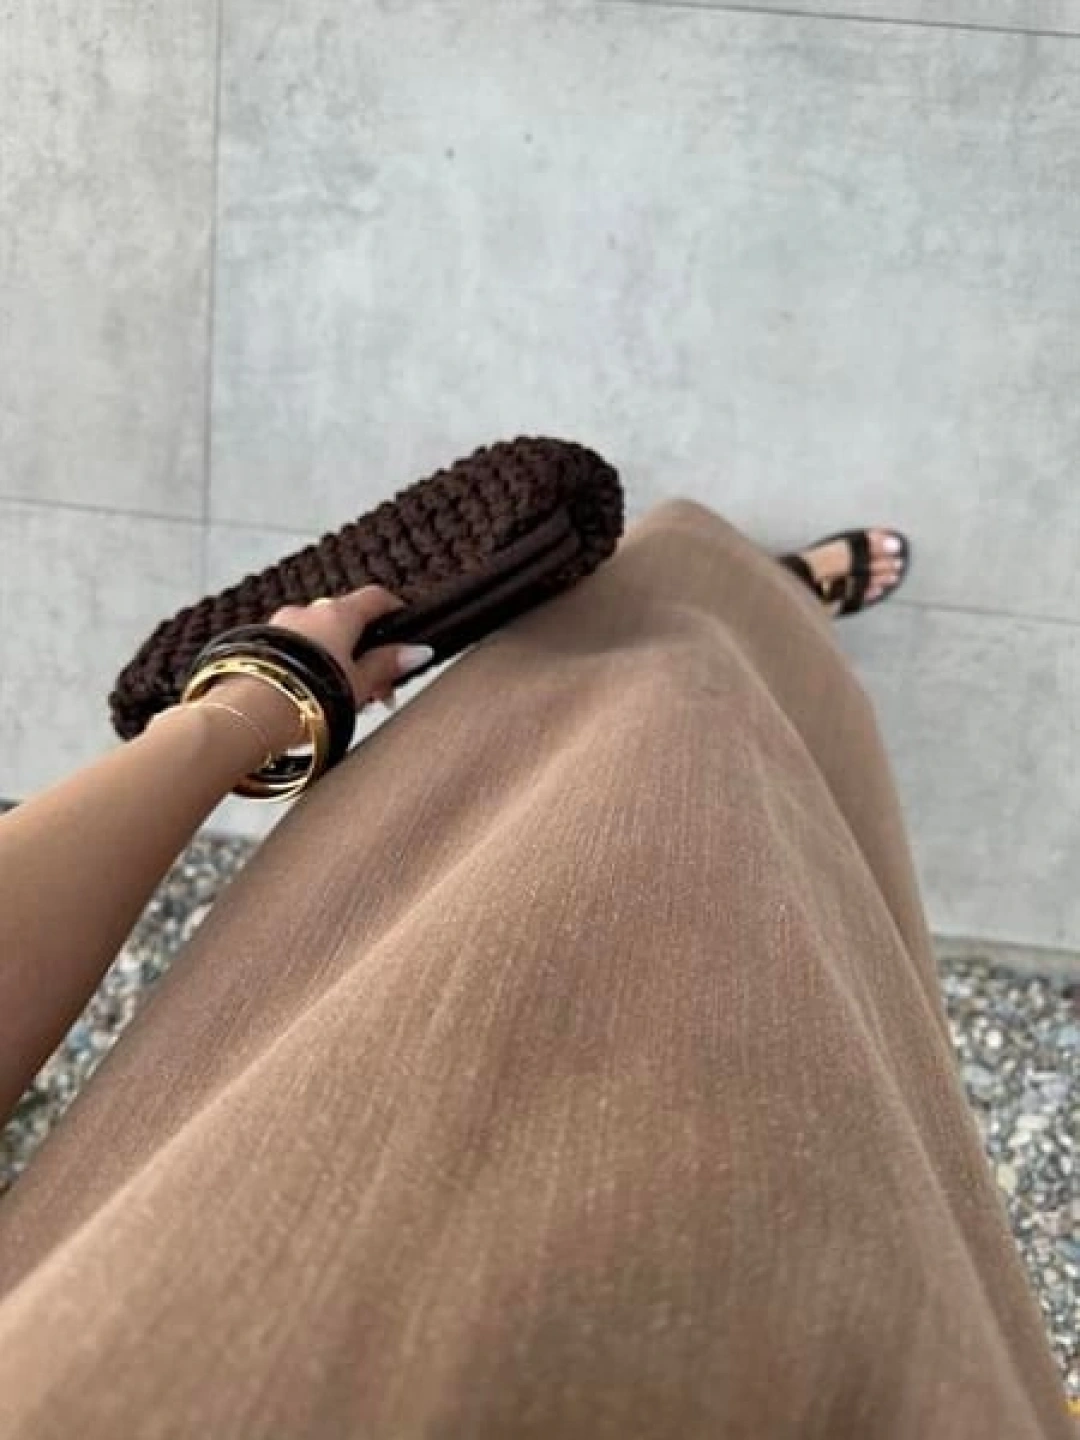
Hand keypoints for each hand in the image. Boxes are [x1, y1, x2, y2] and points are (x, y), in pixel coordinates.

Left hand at [199, 586, 432, 760]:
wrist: (249, 713)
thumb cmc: (307, 697)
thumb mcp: (359, 684)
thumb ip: (387, 665)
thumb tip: (416, 651)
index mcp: (338, 614)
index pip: (375, 597)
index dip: (393, 609)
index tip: (403, 625)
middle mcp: (308, 611)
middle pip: (346, 621)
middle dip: (364, 650)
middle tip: (377, 688)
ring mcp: (280, 626)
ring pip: (318, 636)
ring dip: (334, 658)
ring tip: (343, 697)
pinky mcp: (259, 646)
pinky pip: (294, 648)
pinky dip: (308, 663)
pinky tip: (312, 692)